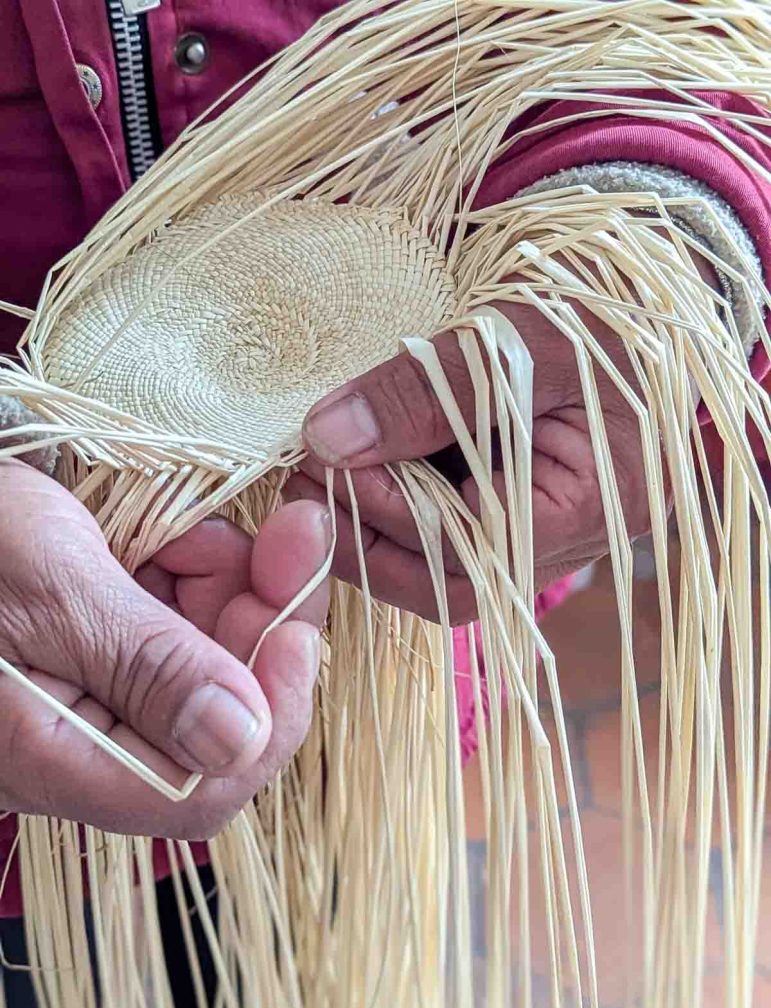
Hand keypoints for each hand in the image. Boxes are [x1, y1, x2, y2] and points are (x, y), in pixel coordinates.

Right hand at [0, 460, 328, 838]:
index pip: (200, 789)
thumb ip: (147, 665)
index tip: (300, 625)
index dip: (273, 712)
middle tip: (294, 535)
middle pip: (218, 716)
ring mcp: (88, 701)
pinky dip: (190, 580)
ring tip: (200, 529)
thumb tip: (243, 737)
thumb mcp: (52, 586)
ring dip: (226, 589)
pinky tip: (173, 538)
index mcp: (55, 755)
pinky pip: (171, 633)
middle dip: (262, 621)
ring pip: (204, 665)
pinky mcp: (94, 659)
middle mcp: (79, 746)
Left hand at [285, 298, 651, 624]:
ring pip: (441, 565)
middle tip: (306, 484)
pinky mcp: (515, 507)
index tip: (329, 464)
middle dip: (366, 542)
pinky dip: (396, 502)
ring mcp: (541, 528)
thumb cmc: (599, 310)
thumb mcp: (513, 337)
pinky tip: (359, 463)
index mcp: (592, 504)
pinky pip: (447, 528)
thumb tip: (327, 437)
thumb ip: (425, 389)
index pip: (472, 553)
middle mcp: (570, 538)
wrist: (641, 301)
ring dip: (373, 525)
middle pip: (450, 582)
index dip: (390, 517)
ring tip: (321, 469)